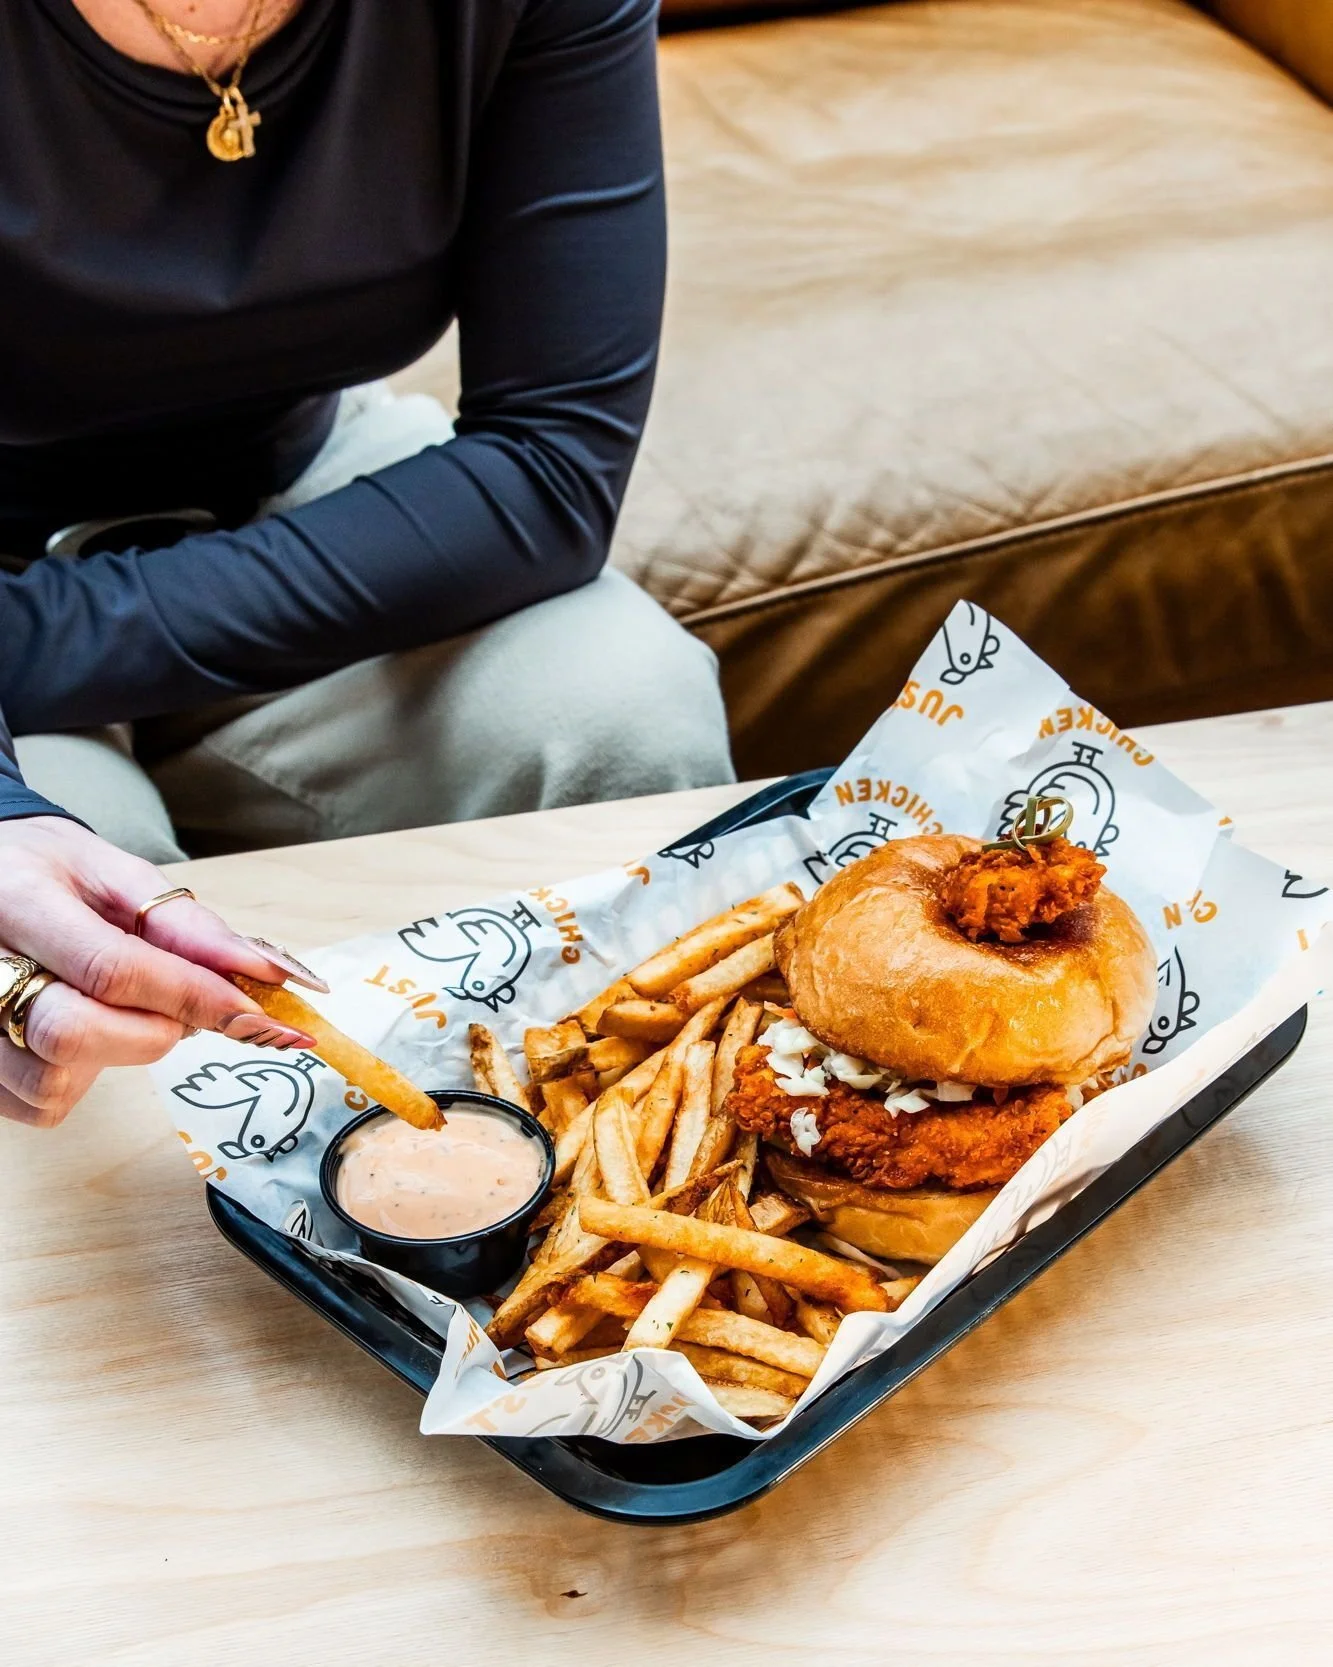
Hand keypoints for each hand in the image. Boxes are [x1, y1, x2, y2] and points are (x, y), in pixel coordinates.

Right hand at [0, 816, 318, 1126]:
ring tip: (119, 1011)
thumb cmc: (52, 874)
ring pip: (52, 1081)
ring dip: (116, 1056)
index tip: (254, 1012)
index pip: (110, 968)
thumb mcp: (118, 876)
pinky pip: (38, 1105)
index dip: (191, 996)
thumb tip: (268, 973)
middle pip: (73, 1034)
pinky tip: (84, 1033)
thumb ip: (189, 926)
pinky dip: (80, 1079)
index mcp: (19, 900)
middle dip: (153, 1031)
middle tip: (177, 1006)